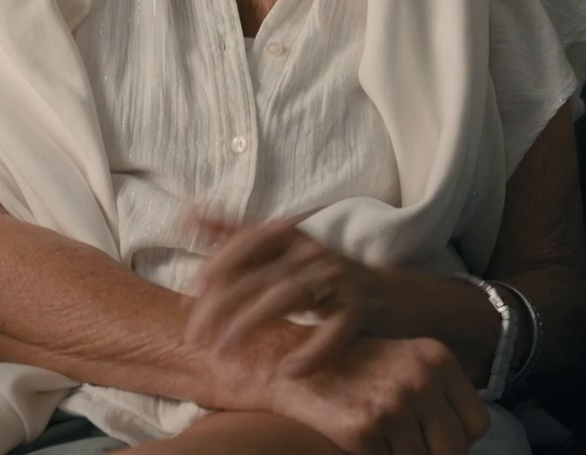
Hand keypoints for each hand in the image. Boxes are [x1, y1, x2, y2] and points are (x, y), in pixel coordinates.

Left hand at [184, 213, 394, 377]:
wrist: (397, 297)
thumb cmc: (327, 278)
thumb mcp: (285, 252)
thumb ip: (237, 236)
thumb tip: (188, 215)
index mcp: (293, 238)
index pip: (248, 240)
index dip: (218, 264)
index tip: (191, 291)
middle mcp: (314, 254)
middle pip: (259, 275)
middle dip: (220, 306)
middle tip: (194, 335)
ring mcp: (340, 281)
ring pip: (287, 298)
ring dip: (250, 326)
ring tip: (223, 352)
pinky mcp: (363, 311)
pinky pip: (334, 332)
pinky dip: (311, 352)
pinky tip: (289, 371)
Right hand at [267, 335, 490, 454]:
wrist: (288, 362)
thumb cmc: (351, 368)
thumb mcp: (404, 363)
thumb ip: (437, 394)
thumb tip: (463, 442)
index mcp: (436, 359)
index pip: (477, 423)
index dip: (458, 438)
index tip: (434, 438)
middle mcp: (420, 379)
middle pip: (454, 450)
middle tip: (403, 443)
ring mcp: (393, 404)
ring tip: (381, 437)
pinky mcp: (364, 429)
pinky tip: (359, 439)